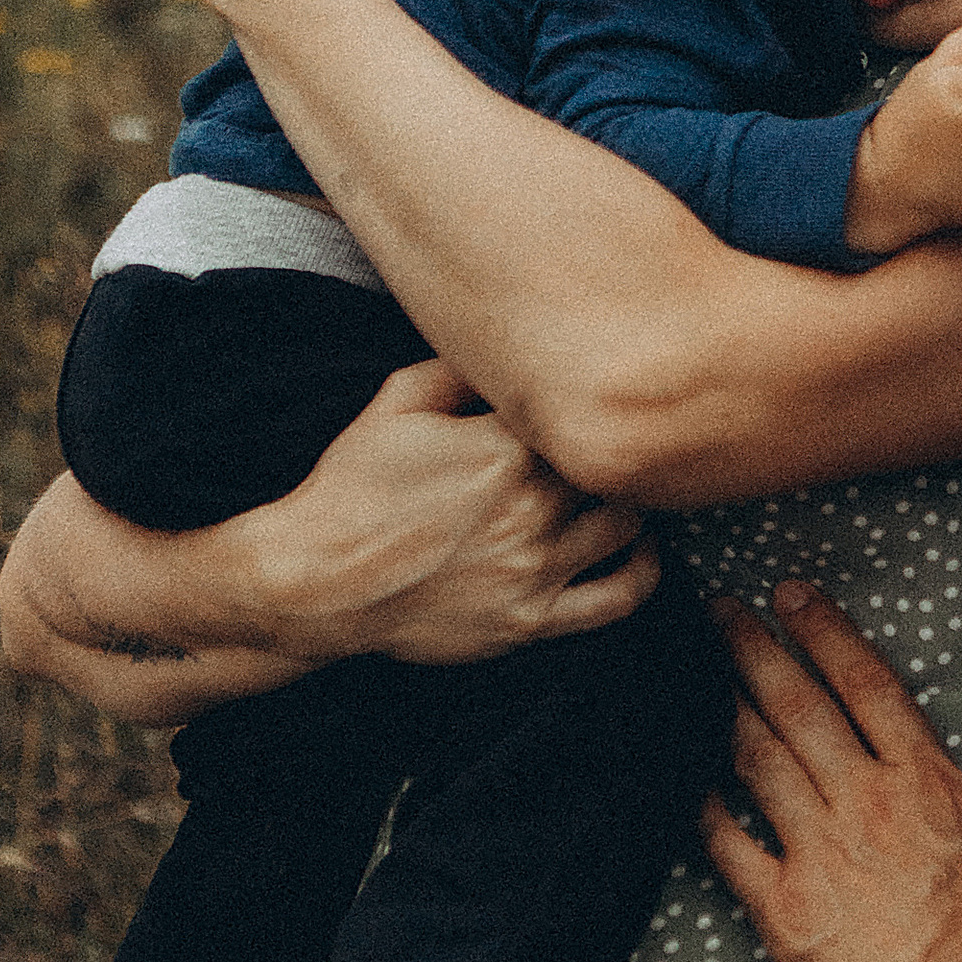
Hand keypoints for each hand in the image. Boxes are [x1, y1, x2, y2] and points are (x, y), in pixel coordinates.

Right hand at [252, 357, 659, 664]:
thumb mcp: (397, 402)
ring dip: (629, 503)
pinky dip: (643, 572)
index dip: (588, 403)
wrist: (318, 579)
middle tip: (617, 440)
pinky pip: (618, 599)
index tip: (591, 398)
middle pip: (611, 466)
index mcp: (503, 447)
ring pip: (626, 524)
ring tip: (621, 489)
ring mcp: (535, 566)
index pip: (581, 412)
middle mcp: (530, 506)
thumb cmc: (353, 489)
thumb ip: (460, 366)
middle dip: (612, 450)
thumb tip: (509, 342)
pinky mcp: (532, 619)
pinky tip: (640, 551)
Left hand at [700, 584, 961, 961]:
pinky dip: (700, 811)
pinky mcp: (784, 908)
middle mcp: (867, 800)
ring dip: (722, 709)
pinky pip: (726, 845)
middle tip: (719, 611)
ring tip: (692, 677)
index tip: (791, 597)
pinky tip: (680, 783)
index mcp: (928, 781)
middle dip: (753, 649)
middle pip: (797, 704)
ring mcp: (821, 850)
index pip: (866, 683)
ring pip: (756, 758)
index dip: (823, 632)